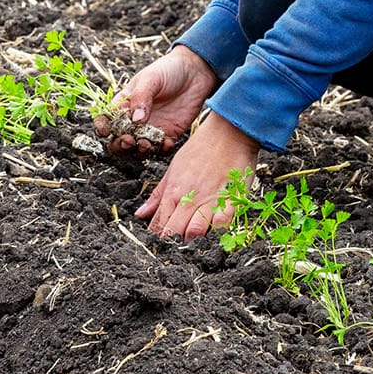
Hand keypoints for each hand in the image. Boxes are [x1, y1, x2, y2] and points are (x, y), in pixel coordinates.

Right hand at [95, 45, 216, 157]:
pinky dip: (162, 150)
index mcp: (124, 104)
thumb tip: (135, 121)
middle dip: (120, 145)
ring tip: (146, 143)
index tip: (106, 131)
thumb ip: (141, 98)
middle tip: (129, 141)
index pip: (106, 119)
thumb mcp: (151, 78)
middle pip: (119, 141)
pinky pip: (161, 150)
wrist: (196, 72)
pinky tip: (167, 142)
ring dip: (139, 151)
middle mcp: (135, 120)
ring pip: (138, 150)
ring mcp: (151, 129)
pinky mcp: (169, 134)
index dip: (102, 127)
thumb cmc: (168, 70)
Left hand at [137, 112, 259, 239]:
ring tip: (195, 237)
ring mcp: (210, 200)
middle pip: (174, 232)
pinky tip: (216, 229)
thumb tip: (140, 214)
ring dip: (194, 237)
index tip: (161, 239)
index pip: (159, 224)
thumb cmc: (201, 148)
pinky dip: (218, 230)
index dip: (158, 235)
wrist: (228, 132)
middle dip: (173, 240)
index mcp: (173, 191)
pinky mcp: (231, 199)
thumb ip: (158, 194)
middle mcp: (190, 198)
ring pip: (195, 231)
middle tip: (177, 241)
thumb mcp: (173, 168)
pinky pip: (223, 223)